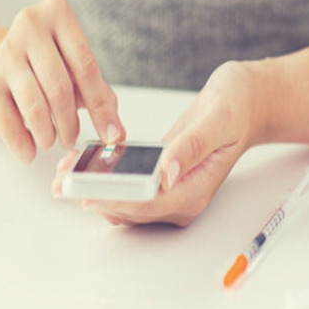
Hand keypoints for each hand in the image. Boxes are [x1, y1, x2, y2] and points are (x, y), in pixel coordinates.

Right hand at [0, 0, 124, 161]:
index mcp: (57, 14)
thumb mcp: (75, 67)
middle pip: (60, 86)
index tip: (111, 133)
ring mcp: (5, 54)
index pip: (85, 65)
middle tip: (73, 138)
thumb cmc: (43, 65)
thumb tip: (116, 131)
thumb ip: (98, 93)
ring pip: (35, 105)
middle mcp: (29, 27)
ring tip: (52, 141)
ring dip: (48, 134)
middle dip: (71, 122)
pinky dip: (23, 143)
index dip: (100, 105)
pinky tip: (30, 150)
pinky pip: (8, 122)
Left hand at [52, 61, 259, 225]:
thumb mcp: (219, 118)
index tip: (86, 194)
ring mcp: (170, 189)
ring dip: (93, 188)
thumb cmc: (238, 106)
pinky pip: (127, 183)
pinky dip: (104, 176)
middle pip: (130, 207)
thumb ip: (193, 145)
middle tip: (61, 180)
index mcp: (195, 189)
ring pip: (124, 199)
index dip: (116, 200)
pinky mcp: (160, 176)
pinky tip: (84, 161)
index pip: (149, 204)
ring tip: (64, 170)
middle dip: (94, 195)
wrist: (247, 101)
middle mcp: (181, 197)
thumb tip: (167, 172)